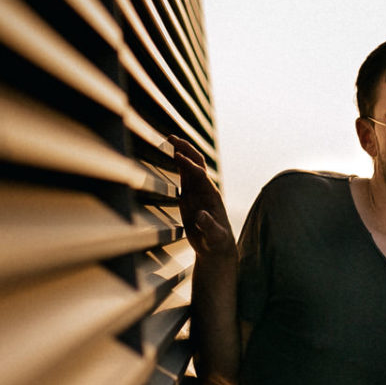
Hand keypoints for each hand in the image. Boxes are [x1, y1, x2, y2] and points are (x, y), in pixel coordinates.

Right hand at [170, 136, 233, 258]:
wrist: (217, 247)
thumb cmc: (217, 242)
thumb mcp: (215, 237)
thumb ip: (209, 226)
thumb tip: (201, 216)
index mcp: (211, 195)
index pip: (199, 174)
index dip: (188, 164)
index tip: (176, 155)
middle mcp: (204, 189)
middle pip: (196, 163)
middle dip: (186, 149)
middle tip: (171, 137)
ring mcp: (197, 191)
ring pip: (189, 166)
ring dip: (181, 152)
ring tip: (169, 140)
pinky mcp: (189, 196)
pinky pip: (184, 176)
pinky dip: (178, 164)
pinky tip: (170, 155)